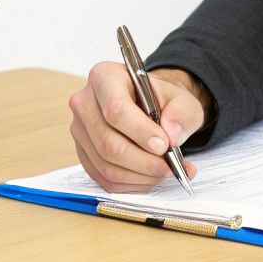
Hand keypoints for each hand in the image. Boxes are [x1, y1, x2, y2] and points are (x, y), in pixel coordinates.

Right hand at [67, 62, 206, 192]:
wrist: (148, 106)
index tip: (164, 144)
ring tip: (166, 171)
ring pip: (107, 165)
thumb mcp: (181, 99)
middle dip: (144, 161)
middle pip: (108, 143)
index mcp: (104, 77)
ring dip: (141, 175)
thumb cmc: (160, 100)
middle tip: (170, 166)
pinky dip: (132, 184)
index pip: (115, 109)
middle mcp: (84, 103)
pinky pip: (105, 179)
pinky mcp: (84, 155)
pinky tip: (151, 176)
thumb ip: (182, 113)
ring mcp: (80, 131)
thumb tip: (172, 135)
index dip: (140, 131)